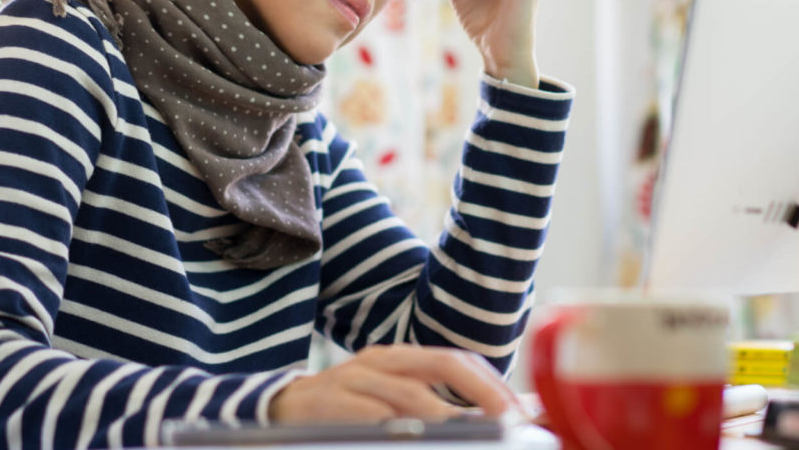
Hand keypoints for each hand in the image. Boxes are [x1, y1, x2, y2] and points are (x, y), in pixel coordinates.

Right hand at [268, 344, 521, 421]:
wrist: (278, 408)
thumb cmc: (346, 411)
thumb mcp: (391, 403)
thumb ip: (435, 410)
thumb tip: (494, 421)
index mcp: (401, 359)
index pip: (457, 360)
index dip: (492, 383)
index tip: (520, 412)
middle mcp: (381, 361)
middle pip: (442, 363)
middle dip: (481, 391)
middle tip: (507, 420)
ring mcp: (353, 378)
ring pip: (406, 392)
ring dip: (443, 415)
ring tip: (468, 432)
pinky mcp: (327, 402)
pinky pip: (366, 414)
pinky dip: (392, 427)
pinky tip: (411, 438)